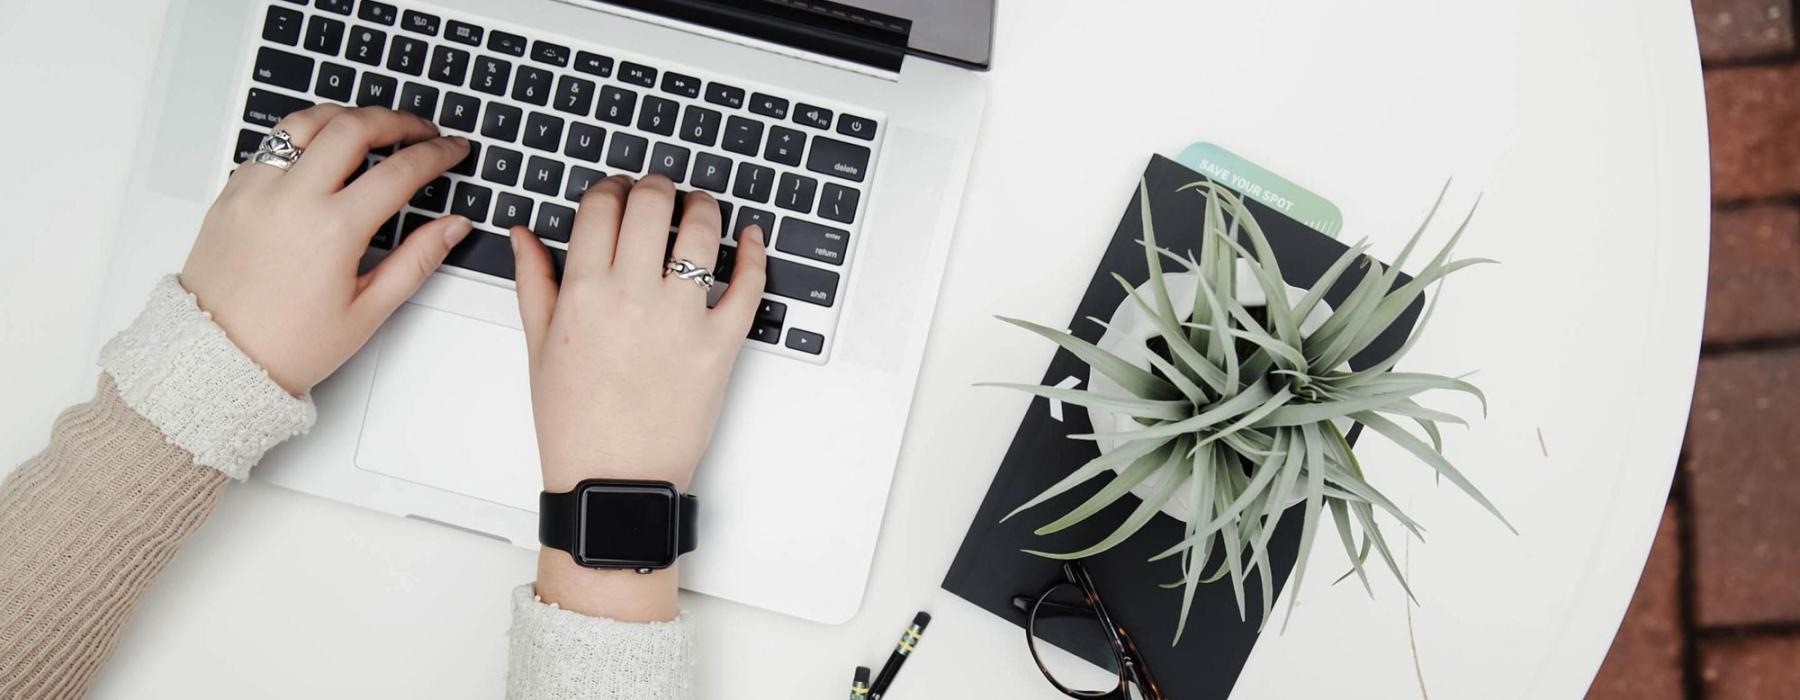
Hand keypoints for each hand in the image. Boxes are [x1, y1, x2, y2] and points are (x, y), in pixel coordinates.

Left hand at [181, 105, 472, 394]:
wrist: (217, 358)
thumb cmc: (288, 344)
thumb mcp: (368, 311)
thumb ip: (417, 260)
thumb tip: (452, 227)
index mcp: (333, 229)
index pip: (400, 171)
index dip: (436, 154)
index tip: (452, 150)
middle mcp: (292, 198)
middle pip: (353, 127)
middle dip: (397, 120)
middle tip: (420, 129)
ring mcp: (257, 189)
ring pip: (307, 122)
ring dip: (346, 116)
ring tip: (370, 127)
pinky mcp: (232, 192)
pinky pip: (272, 145)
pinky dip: (304, 138)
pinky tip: (321, 154)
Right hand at [512, 175, 765, 620]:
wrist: (614, 481)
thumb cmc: (575, 423)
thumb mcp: (539, 347)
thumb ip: (534, 281)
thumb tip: (524, 234)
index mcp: (584, 292)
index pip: (602, 206)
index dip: (611, 188)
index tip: (617, 193)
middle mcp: (633, 296)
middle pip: (652, 204)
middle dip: (655, 186)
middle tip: (658, 192)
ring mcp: (682, 319)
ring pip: (702, 231)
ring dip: (703, 207)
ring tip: (699, 208)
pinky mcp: (721, 344)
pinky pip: (748, 285)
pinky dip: (754, 253)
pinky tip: (750, 238)